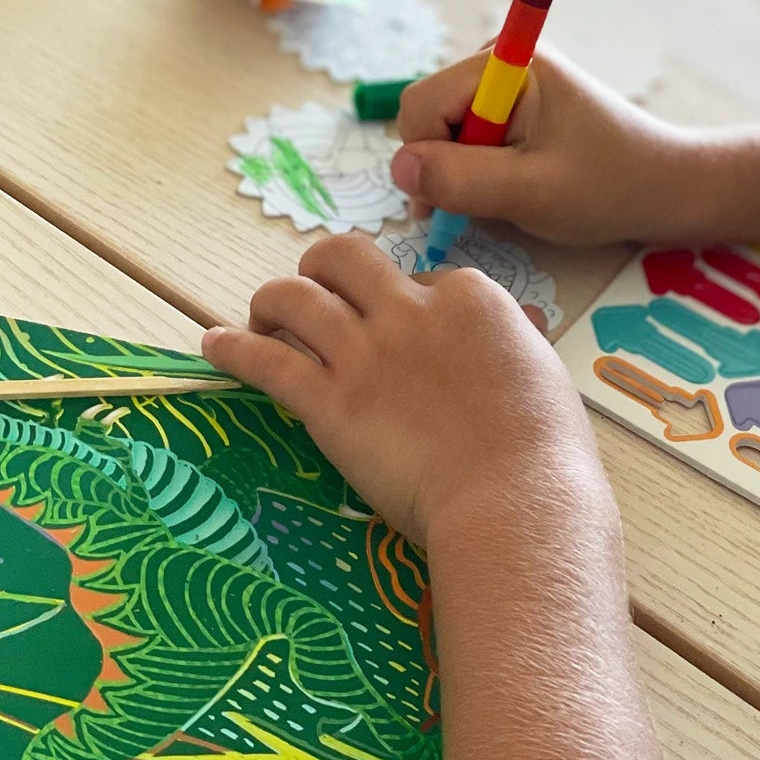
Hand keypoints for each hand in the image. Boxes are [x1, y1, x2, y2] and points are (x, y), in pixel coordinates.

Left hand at [201, 233, 609, 547]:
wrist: (515, 501)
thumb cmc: (545, 449)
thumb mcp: (544, 370)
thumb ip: (517, 337)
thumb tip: (521, 323)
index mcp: (469, 297)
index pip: (419, 276)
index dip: (403, 300)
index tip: (400, 330)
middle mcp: (408, 310)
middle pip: (343, 258)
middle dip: (322, 269)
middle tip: (315, 296)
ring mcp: (364, 354)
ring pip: (294, 296)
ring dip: (270, 301)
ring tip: (259, 318)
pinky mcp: (328, 403)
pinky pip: (265, 361)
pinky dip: (233, 349)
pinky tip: (214, 346)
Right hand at [391, 46, 703, 246]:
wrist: (669, 189)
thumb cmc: (611, 188)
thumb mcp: (532, 193)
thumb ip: (461, 180)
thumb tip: (399, 168)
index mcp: (508, 62)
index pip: (421, 105)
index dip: (424, 158)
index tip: (452, 206)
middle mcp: (501, 61)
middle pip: (429, 117)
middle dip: (446, 167)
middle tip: (489, 207)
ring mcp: (506, 84)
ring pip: (445, 134)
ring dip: (465, 175)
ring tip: (514, 198)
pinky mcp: (514, 108)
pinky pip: (468, 140)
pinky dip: (480, 173)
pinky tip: (517, 190)